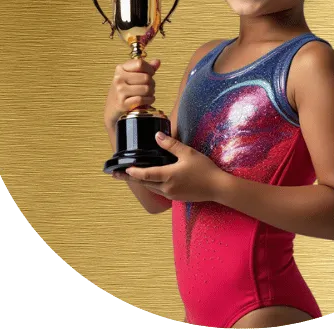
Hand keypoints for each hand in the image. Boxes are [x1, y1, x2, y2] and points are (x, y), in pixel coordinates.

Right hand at [104, 57, 159, 128]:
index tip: (151, 74)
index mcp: (121, 69)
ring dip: (151, 93)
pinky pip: (142, 99)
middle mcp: (119, 79)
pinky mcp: (122, 104)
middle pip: (146, 77)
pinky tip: (147, 100)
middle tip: (149, 88)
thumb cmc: (124, 92)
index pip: (140, 63)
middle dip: (152, 83)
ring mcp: (120, 91)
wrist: (112, 110)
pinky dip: (149, 100)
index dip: (150, 69)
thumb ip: (145, 69)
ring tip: (148, 94)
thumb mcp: (132, 77)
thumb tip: (157, 61)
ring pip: (146, 89)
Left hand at [112, 131, 226, 202]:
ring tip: (132, 176)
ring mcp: (171, 195)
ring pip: (151, 188)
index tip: (121, 169)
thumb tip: (157, 135)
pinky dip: (152, 185)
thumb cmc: (204, 169)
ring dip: (141, 182)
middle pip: (144, 183)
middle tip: (116, 175)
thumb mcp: (188, 153)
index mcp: (168, 176)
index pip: (145, 175)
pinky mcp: (176, 198)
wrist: (217, 187)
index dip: (132, 172)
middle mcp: (167, 188)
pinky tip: (151, 181)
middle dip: (130, 178)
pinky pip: (159, 191)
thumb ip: (171, 144)